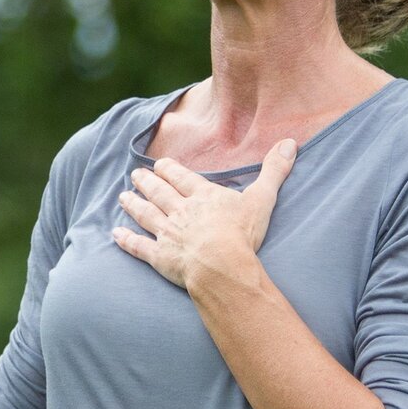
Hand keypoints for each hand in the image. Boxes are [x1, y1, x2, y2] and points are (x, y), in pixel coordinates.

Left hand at [112, 139, 296, 288]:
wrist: (221, 266)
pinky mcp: (161, 258)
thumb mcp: (263, 199)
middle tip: (135, 175)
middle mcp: (181, 211)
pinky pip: (139, 247)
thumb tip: (291, 142)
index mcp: (203, 196)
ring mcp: (168, 234)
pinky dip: (127, 240)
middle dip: (147, 182)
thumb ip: (274, 171)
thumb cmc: (242, 234)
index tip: (159, 164)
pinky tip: (116, 234)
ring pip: (146, 215)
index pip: (182, 178)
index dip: (169, 170)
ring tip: (123, 196)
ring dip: (133, 205)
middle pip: (159, 193)